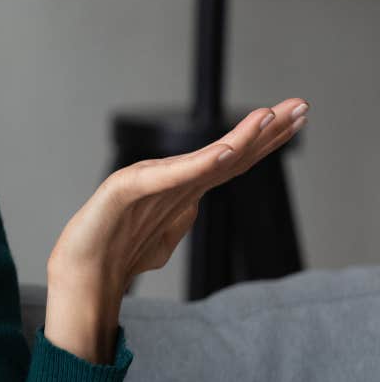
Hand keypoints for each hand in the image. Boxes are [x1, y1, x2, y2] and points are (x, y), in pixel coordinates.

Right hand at [49, 97, 309, 304]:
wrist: (80, 276)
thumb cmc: (112, 254)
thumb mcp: (159, 241)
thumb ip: (177, 223)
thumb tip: (193, 211)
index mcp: (181, 192)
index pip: (232, 163)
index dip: (265, 142)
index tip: (296, 120)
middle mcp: (171, 182)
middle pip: (228, 153)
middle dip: (267, 128)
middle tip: (300, 105)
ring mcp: (149, 182)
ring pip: (203, 158)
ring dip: (241, 137)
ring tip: (271, 115)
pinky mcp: (126, 189)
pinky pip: (169, 177)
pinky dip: (198, 164)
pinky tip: (223, 152)